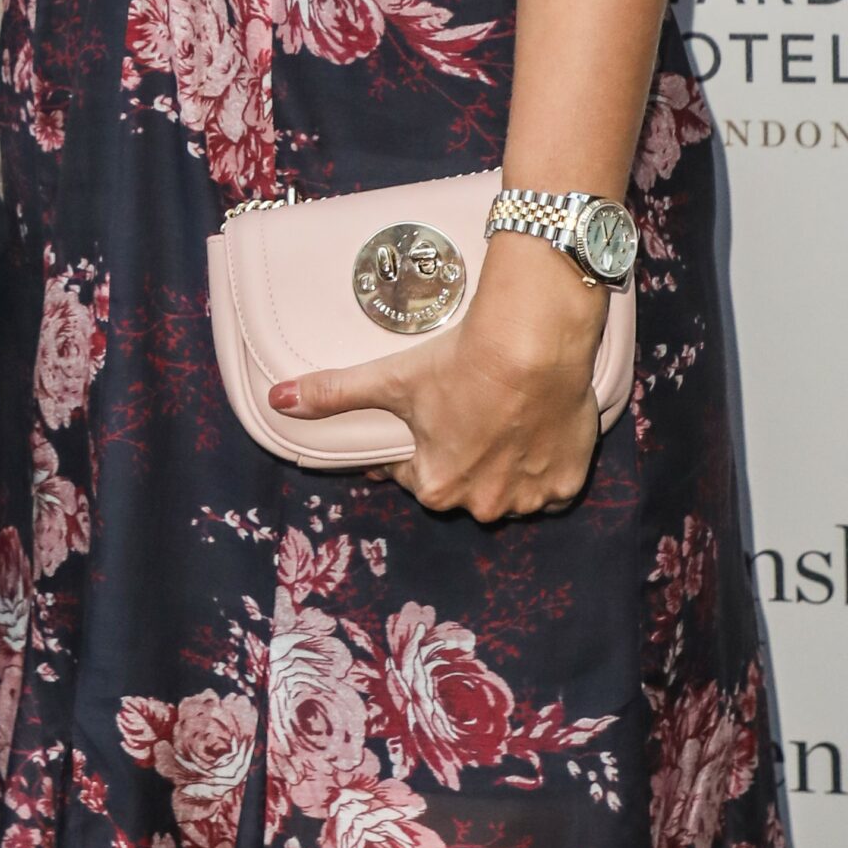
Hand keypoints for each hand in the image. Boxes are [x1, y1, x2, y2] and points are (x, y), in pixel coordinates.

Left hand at [269, 235, 608, 522]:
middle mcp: (484, 504)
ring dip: (503, 462)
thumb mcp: (388, 377)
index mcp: (436, 487)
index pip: (414, 475)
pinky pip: (551, 484)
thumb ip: (332, 394)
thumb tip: (277, 401)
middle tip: (466, 408)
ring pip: (509, 486)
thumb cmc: (457, 362)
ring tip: (500, 414)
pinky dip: (543, 463)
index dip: (415, 446)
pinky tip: (534, 428)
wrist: (532, 343)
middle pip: (463, 484)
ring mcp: (531, 498)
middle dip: (461, 455)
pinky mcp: (570, 482)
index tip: (425, 418)